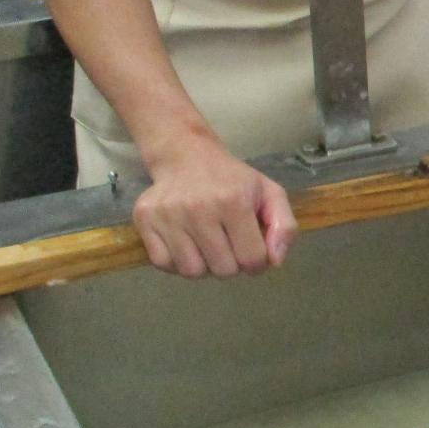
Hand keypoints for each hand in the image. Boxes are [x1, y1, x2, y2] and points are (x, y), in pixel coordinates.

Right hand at [133, 134, 297, 277]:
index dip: (256, 262)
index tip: (252, 250)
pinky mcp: (145, 219)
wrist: (186, 156)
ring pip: (191, 272)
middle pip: (222, 270)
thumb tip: (275, 261)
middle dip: (230, 264)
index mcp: (233, 201)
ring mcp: (168, 214)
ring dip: (203, 265)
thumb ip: (284, 227)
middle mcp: (198, 208)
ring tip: (206, 243)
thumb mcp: (269, 193)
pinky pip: (163, 264)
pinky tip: (185, 242)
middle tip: (228, 244)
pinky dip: (176, 261)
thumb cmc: (232, 180)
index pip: (251, 260)